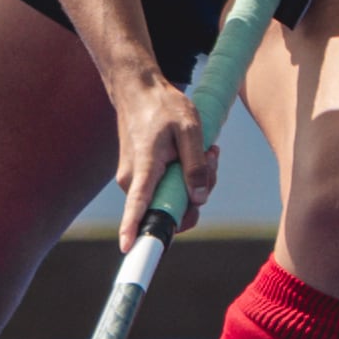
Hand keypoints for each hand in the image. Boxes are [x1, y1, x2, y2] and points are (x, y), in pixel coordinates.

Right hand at [108, 64, 218, 244]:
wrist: (139, 91)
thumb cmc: (163, 106)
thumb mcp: (190, 129)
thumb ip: (196, 166)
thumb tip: (199, 200)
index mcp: (144, 167)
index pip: (137, 204)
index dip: (133, 228)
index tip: (127, 248)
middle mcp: (133, 180)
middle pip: (170, 208)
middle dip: (197, 194)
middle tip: (211, 160)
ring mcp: (135, 180)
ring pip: (171, 200)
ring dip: (194, 183)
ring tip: (206, 152)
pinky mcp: (140, 178)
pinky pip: (167, 190)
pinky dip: (185, 177)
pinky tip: (196, 155)